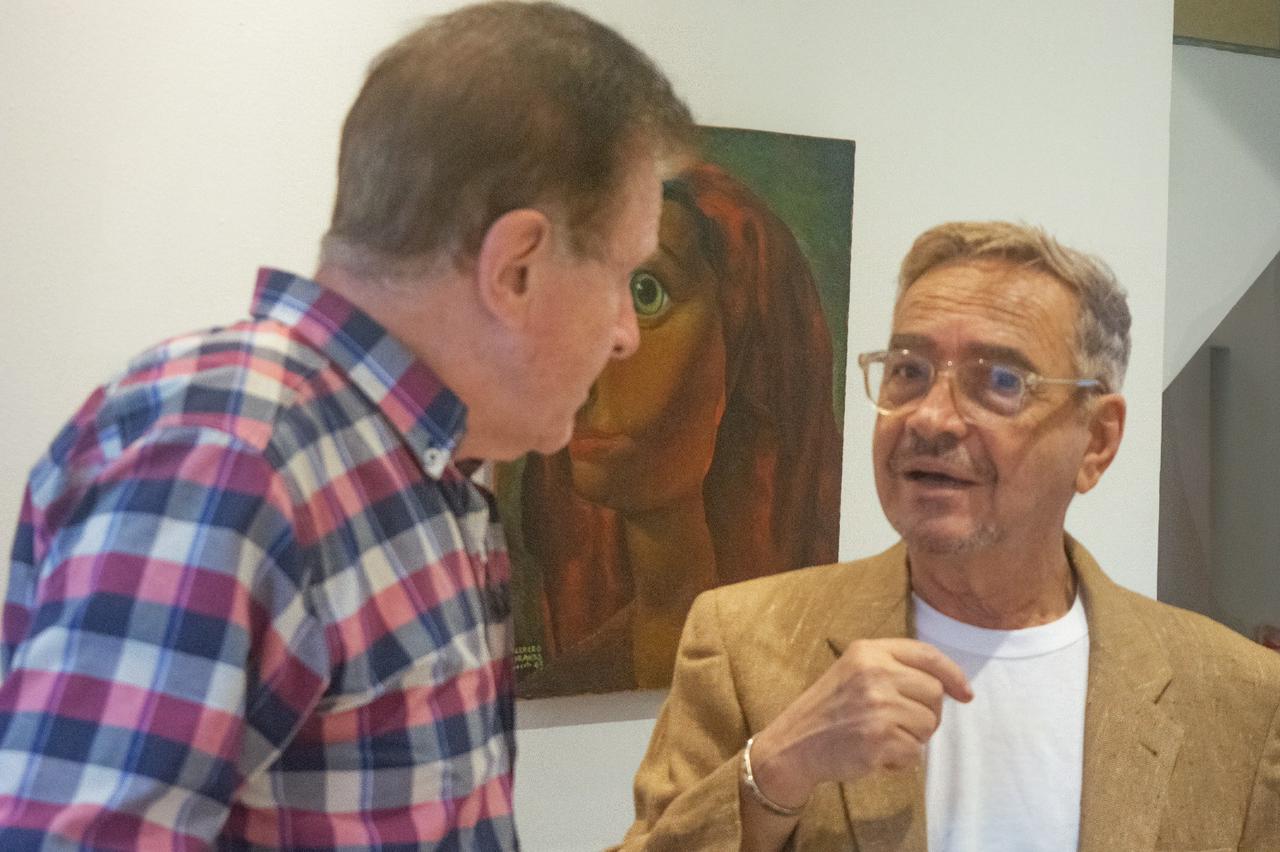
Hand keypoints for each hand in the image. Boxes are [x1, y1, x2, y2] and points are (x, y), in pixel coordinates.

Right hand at [747, 638, 971, 807]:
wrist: (794, 743)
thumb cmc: (830, 709)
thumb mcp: (855, 671)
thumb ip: (894, 669)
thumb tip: (949, 686)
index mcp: (869, 651)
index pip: (928, 655)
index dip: (953, 674)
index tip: (965, 694)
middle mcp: (874, 673)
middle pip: (934, 692)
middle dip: (926, 713)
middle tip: (900, 724)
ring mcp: (877, 705)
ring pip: (928, 725)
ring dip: (912, 739)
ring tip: (881, 738)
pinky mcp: (879, 738)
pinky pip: (914, 752)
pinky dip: (900, 760)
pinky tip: (876, 755)